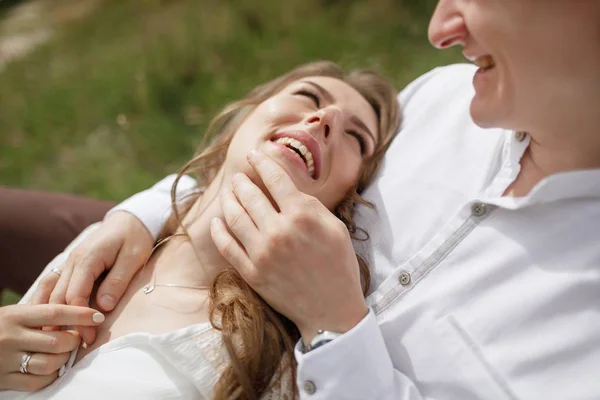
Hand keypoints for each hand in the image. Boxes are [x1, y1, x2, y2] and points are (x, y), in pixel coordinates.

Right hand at [0, 304, 103, 391]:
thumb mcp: (15, 311)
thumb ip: (39, 298)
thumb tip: (59, 275)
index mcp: (14, 316)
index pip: (55, 312)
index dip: (80, 314)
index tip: (98, 316)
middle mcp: (10, 337)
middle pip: (56, 341)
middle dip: (74, 341)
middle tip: (78, 338)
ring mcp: (5, 360)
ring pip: (49, 363)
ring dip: (64, 359)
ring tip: (65, 353)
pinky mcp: (3, 380)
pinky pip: (37, 382)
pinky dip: (51, 376)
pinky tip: (53, 368)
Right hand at [30, 211, 152, 344]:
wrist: (130, 219)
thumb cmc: (135, 237)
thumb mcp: (133, 257)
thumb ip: (118, 281)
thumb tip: (104, 307)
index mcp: (87, 259)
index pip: (74, 294)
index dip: (80, 319)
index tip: (89, 338)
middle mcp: (72, 261)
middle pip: (59, 297)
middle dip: (65, 323)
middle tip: (76, 346)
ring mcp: (69, 263)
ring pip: (51, 292)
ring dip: (53, 315)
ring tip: (58, 338)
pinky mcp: (71, 266)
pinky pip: (53, 285)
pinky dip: (50, 302)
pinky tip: (51, 319)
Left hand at [210, 150, 367, 341]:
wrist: (331, 310)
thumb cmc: (338, 265)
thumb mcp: (335, 227)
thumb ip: (309, 204)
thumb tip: (285, 184)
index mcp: (302, 215)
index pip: (274, 178)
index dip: (262, 162)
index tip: (255, 154)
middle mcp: (278, 230)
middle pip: (250, 194)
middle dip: (242, 180)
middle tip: (239, 176)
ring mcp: (262, 253)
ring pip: (234, 216)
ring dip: (228, 199)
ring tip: (228, 192)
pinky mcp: (251, 272)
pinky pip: (226, 245)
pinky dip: (218, 230)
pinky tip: (217, 221)